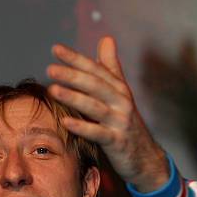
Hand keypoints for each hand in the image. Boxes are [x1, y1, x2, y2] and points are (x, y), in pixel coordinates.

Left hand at [47, 36, 169, 192]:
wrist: (146, 158)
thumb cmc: (127, 125)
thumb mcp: (120, 95)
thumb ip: (111, 68)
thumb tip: (106, 38)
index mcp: (119, 89)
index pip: (96, 69)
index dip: (76, 58)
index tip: (56, 49)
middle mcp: (121, 102)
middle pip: (95, 84)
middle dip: (72, 75)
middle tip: (50, 68)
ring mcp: (120, 122)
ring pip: (95, 106)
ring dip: (74, 97)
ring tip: (53, 90)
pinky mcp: (117, 142)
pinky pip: (98, 133)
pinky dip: (82, 127)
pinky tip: (65, 122)